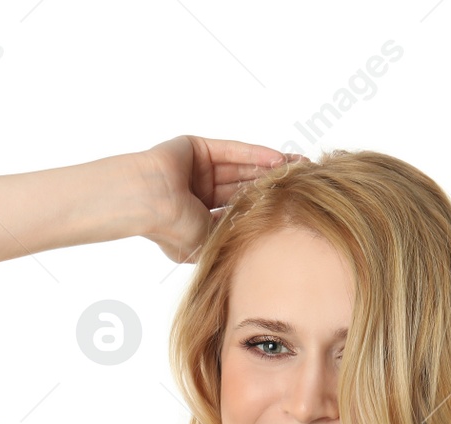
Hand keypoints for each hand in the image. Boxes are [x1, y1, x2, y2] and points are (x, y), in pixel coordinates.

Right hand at [135, 136, 304, 263]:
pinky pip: (232, 151)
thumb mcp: (209, 242)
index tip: (291, 208)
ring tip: (298, 169)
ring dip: (268, 168)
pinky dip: (255, 155)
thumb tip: (262, 248)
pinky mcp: (197, 148)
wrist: (148, 203)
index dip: (263, 209)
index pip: (238, 210)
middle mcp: (198, 193)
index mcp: (198, 219)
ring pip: (240, 168)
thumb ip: (232, 239)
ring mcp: (197, 170)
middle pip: (243, 187)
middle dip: (271, 185)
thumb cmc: (173, 229)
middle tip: (303, 183)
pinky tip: (279, 159)